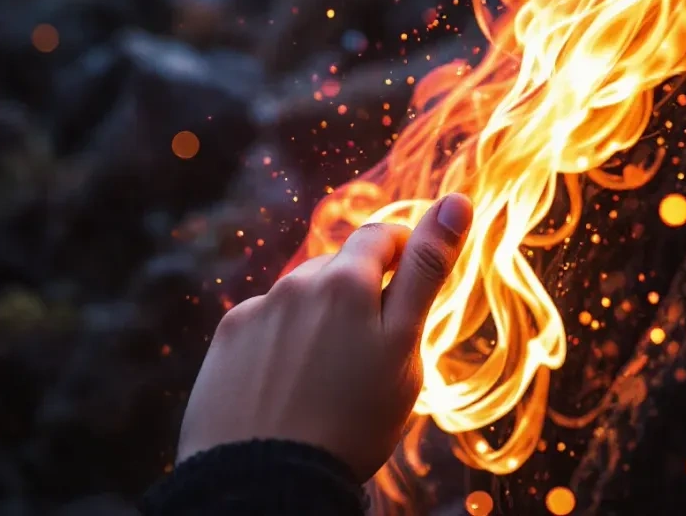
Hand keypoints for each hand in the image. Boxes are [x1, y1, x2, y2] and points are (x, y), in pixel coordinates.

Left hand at [175, 191, 473, 484]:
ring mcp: (258, 309)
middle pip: (340, 270)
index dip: (402, 257)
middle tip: (367, 356)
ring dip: (317, 320)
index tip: (406, 293)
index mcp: (346, 280)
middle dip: (358, 295)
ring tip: (323, 380)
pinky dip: (278, 345)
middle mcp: (297, 282)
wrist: (263, 483)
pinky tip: (284, 388)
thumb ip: (427, 269)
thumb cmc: (351, 422)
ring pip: (301, 299)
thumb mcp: (403, 347)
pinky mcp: (228, 338)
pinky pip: (264, 325)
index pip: (382, 236)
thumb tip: (458, 200)